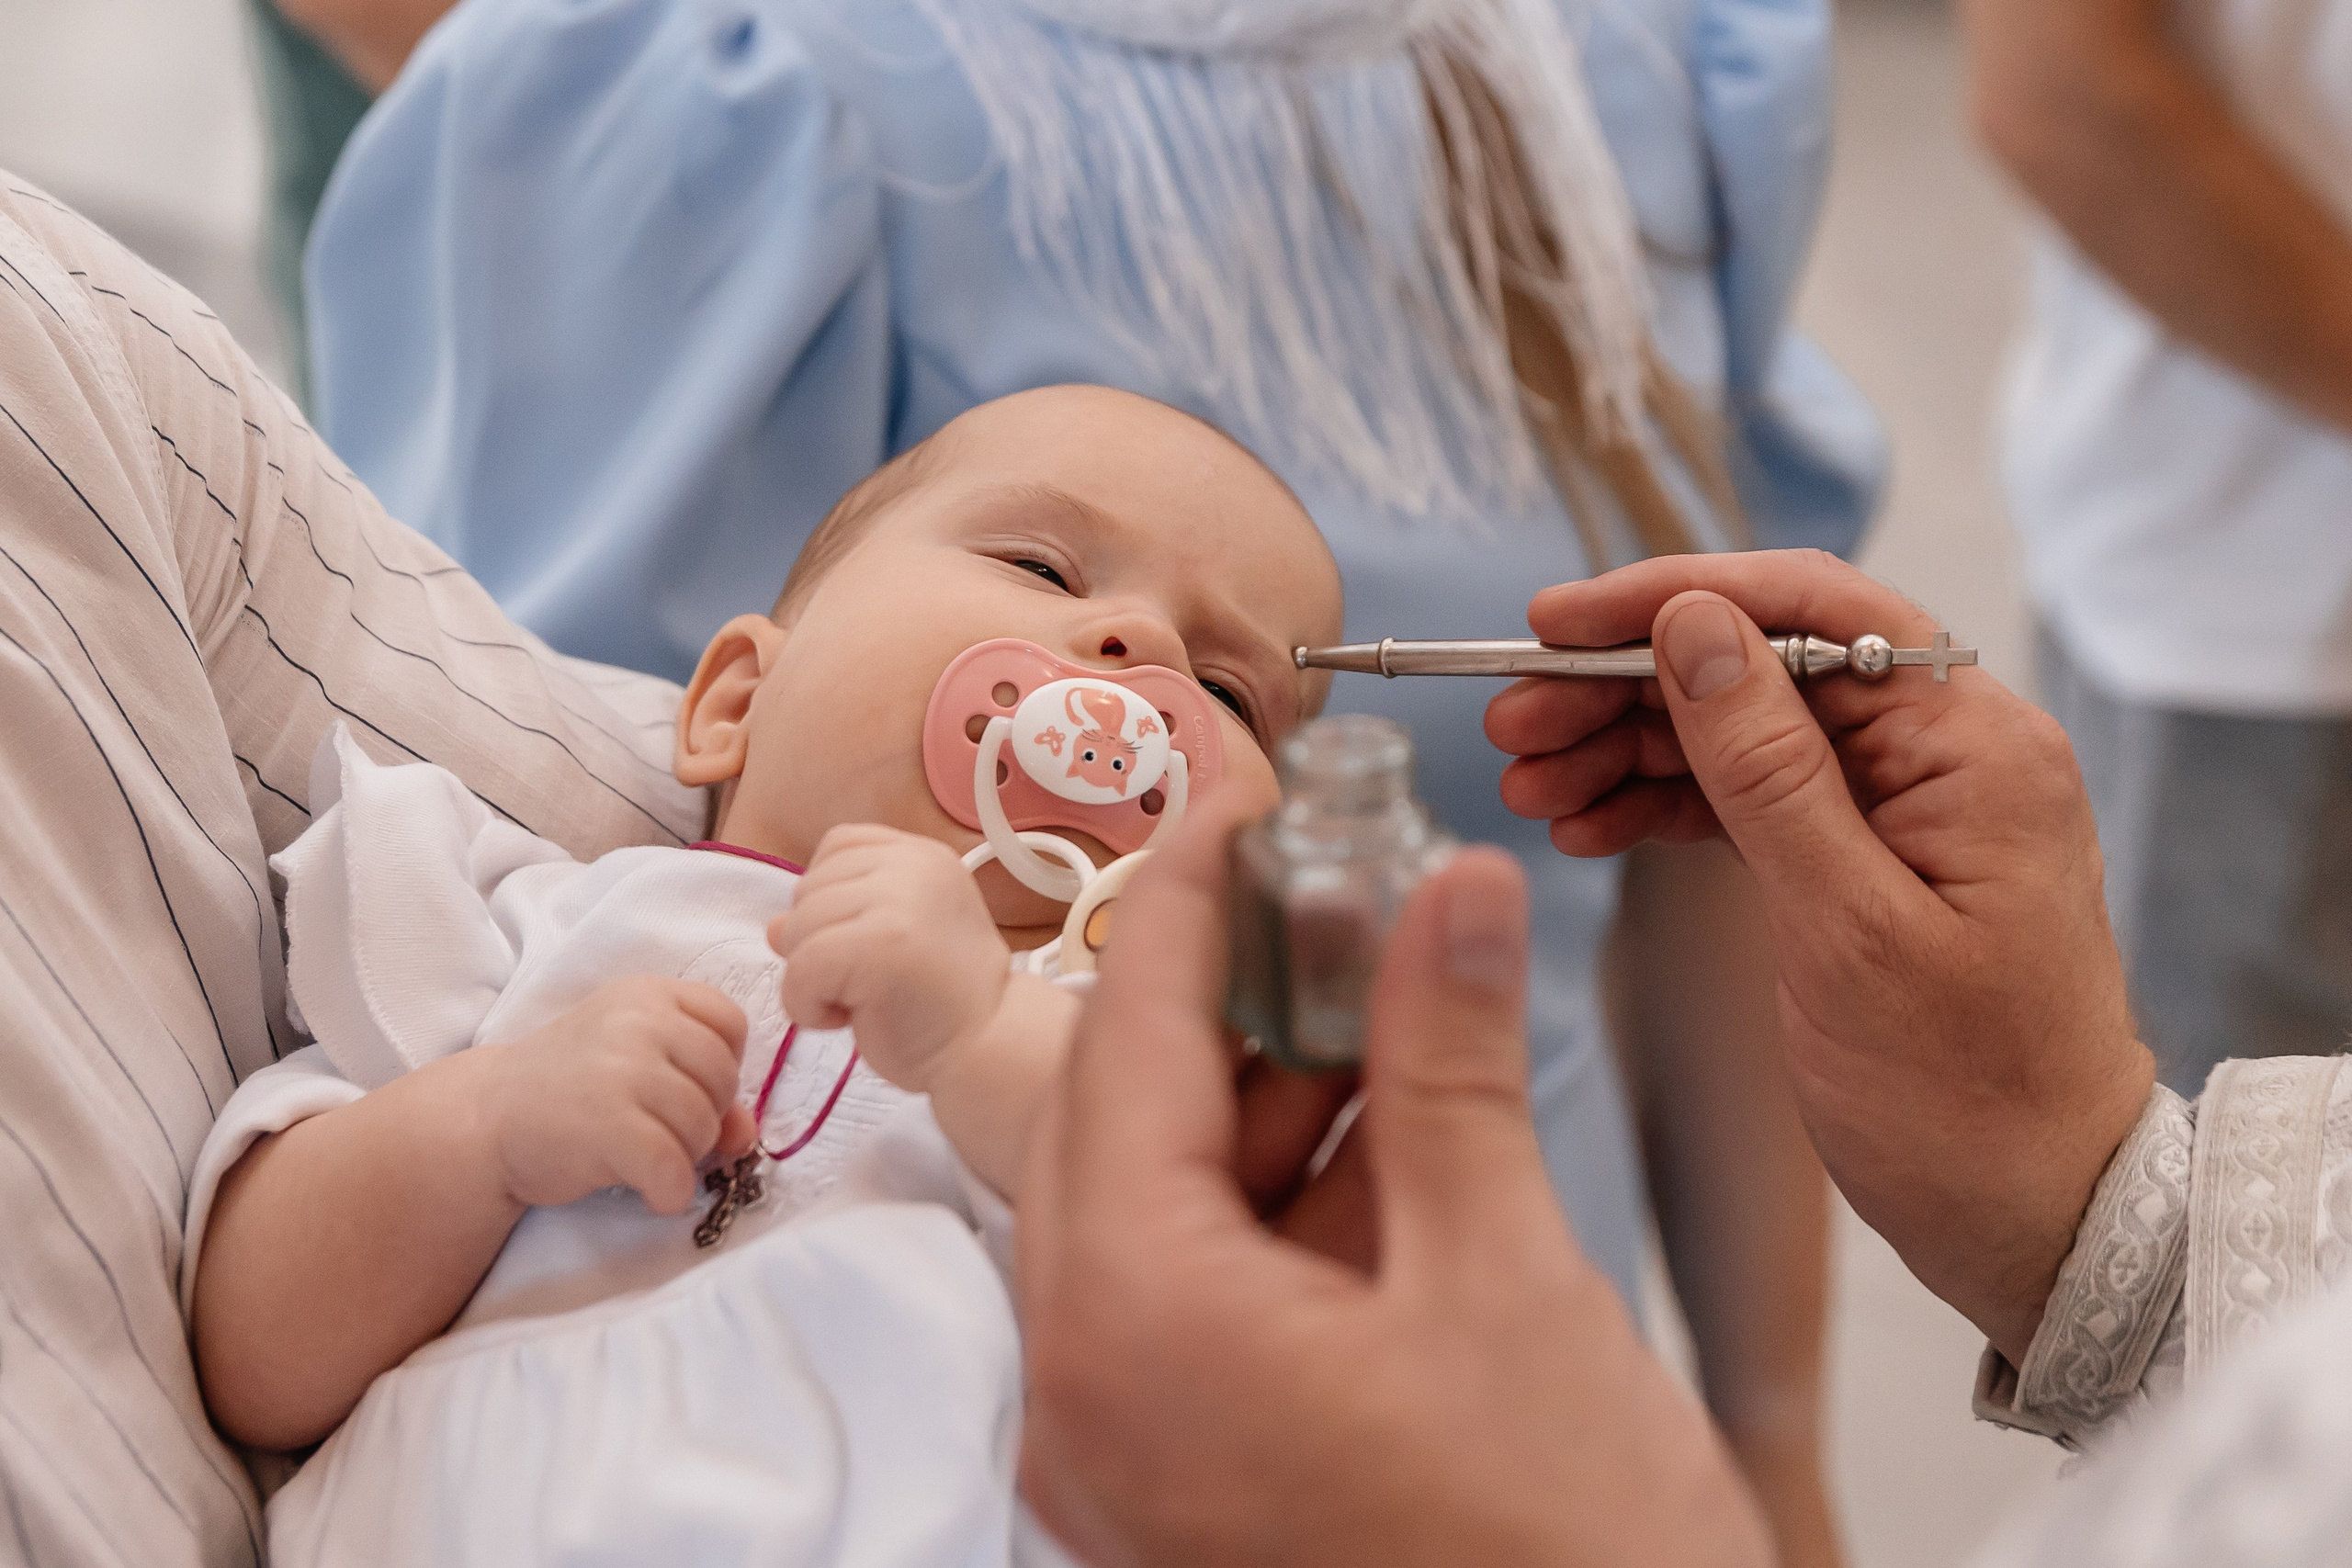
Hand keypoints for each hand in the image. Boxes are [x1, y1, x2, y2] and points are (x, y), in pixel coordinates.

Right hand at [474, 976, 754, 1214]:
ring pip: (702, 1124)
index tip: (685, 1088)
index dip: (723, 1066)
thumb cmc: (570, 1090)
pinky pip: (672, 1166)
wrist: (485, 1119)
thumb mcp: (636, 1067)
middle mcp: (637, 1021)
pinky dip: (672, 1191)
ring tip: (649, 1158)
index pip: (730, 1023)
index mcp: (648, 994)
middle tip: (664, 1132)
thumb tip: (745, 1133)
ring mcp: (620, 1069)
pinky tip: (652, 1192)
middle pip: (723, 1077)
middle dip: (705, 1117)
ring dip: (687, 1156)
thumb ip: (698, 1087)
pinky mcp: (606, 1124)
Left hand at [767, 824, 1012, 1093]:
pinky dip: (807, 1006)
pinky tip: (846, 1020)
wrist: (991, 1047)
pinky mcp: (880, 945)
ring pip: (797, 929)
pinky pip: (800, 970)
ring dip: (810, 979)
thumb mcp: (892, 941)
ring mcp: (898, 901)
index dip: (830, 898)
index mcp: (922, 854)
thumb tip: (775, 928)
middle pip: (808, 889)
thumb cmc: (944, 1001)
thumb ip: (841, 919)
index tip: (863, 943)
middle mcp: (912, 865)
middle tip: (865, 982)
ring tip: (858, 1002)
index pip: (838, 845)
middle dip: (816, 943)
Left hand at [1018, 792, 1769, 1567]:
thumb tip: (1443, 893)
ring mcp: (1128, 1450)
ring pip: (1165, 1206)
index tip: (1237, 802)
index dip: (1188, 900)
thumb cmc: (1566, 1565)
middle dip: (1235, 998)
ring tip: (1386, 1004)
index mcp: (1133, 1328)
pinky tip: (1393, 1140)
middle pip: (1125, 1120)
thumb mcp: (1507, 1276)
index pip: (1125, 1043)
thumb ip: (1448, 1061)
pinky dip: (1284, 1209)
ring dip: (1270, 1101)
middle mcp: (1088, 1393)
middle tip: (1335, 895)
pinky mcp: (1185, 1482)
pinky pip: (1202, 1297)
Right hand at [1484, 550, 2154, 1360]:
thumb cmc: (1966, 1098)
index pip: (1811, 609)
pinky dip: (1662, 802)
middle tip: (1513, 721)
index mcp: (1971, 744)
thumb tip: (1694, 627)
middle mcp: (1944, 751)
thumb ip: (1767, 768)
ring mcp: (1904, 805)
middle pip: (1760, 665)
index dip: (1671, 598)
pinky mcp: (1865, 858)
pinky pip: (1750, 797)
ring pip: (1739, 731)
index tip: (1556, 620)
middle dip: (1624, 684)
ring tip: (1527, 782)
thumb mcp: (1848, 929)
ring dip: (1625, 747)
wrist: (2034, 1216)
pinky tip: (1586, 821)